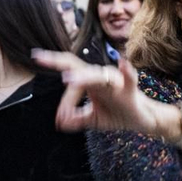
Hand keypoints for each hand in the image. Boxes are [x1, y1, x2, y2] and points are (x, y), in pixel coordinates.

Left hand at [31, 50, 166, 134]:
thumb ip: (76, 119)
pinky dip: (126, 71)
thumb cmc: (117, 113)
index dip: (65, 100)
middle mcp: (101, 77)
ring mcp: (115, 81)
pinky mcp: (130, 90)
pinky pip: (129, 78)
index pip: (70, 83)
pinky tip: (122, 63)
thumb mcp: (92, 119)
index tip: (60, 118)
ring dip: (83, 76)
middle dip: (57, 60)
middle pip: (77, 65)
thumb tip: (59, 123)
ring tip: (68, 79)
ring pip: (98, 75)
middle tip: (39, 57)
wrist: (142, 120)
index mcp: (90, 82)